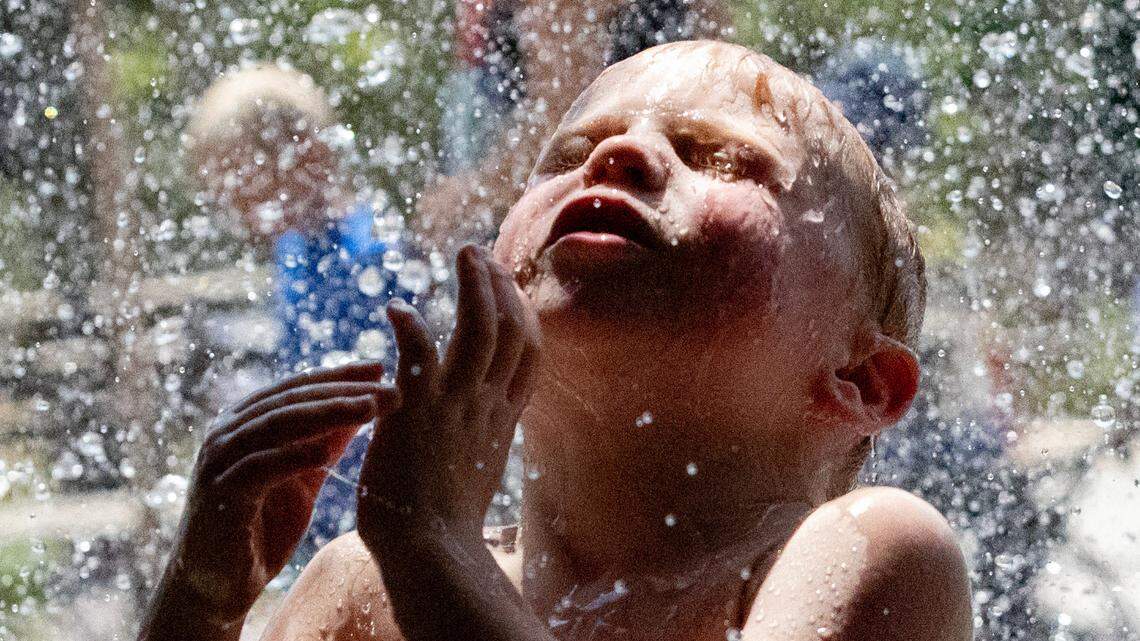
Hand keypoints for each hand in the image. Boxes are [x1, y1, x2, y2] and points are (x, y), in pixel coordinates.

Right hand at [155, 362, 396, 627]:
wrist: (218, 587)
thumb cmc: (263, 529)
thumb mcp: (305, 478)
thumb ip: (327, 441)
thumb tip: (367, 404)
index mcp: (246, 421)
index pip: (299, 387)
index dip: (340, 375)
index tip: (381, 368)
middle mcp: (227, 433)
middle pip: (292, 399)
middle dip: (343, 391)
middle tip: (388, 389)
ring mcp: (218, 462)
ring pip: (276, 424)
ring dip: (326, 414)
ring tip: (369, 409)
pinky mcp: (218, 496)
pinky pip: (258, 468)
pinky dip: (291, 457)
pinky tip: (325, 453)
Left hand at [356, 245, 539, 546]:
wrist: (431, 552)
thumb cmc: (446, 519)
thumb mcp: (482, 465)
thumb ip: (485, 430)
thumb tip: (488, 414)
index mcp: (503, 417)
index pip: (527, 351)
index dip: (520, 311)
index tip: (505, 284)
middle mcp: (487, 404)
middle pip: (510, 329)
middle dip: (500, 285)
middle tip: (478, 254)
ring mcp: (456, 406)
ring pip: (480, 329)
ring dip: (474, 286)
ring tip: (463, 255)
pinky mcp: (416, 412)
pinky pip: (420, 354)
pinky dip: (410, 325)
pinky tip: (394, 309)